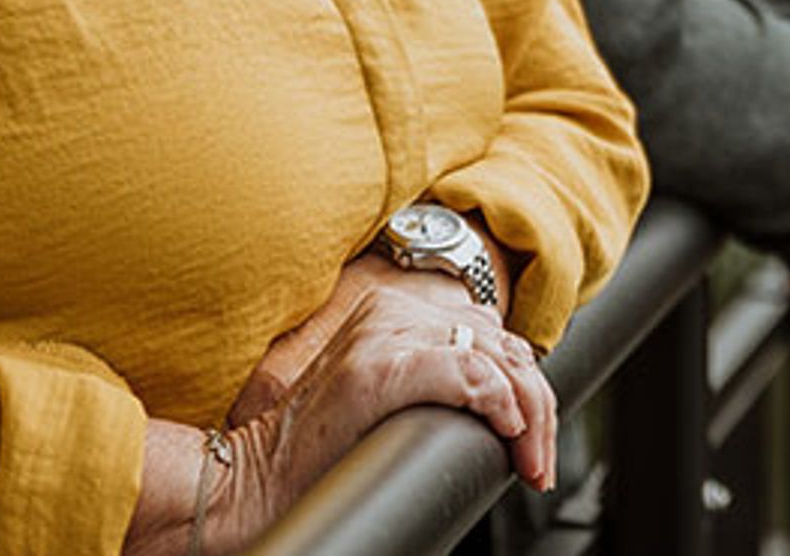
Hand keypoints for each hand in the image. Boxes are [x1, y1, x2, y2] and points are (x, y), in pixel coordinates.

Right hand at [123, 281, 557, 554]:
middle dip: (537, 406)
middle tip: (538, 461)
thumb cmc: (314, 452)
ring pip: (497, 359)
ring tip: (530, 461)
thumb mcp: (380, 395)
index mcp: (391, 308)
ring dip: (529, 415)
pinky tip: (506, 432)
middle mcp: (390, 311)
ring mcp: (383, 337)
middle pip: (502, 345)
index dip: (524, 384)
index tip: (532, 436)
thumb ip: (428, 374)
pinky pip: (468, 374)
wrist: (251, 480)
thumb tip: (498, 397)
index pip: (490, 331)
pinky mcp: (378, 371)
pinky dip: (499, 403)